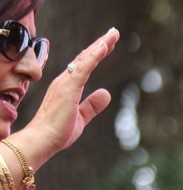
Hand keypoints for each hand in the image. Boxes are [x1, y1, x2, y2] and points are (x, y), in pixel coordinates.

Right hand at [12, 29, 118, 167]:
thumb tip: (106, 93)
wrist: (43, 139)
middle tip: (113, 33)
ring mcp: (66, 83)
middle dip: (100, 44)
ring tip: (112, 35)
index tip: (107, 44)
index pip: (84, 66)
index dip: (96, 54)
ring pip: (85, 59)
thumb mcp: (81, 116)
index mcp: (67, 86)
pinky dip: (94, 57)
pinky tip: (103, 47)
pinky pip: (83, 68)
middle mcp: (65, 80)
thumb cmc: (58, 130)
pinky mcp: (69, 88)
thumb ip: (93, 105)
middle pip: (85, 58)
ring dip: (100, 46)